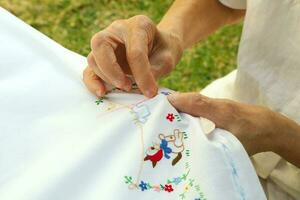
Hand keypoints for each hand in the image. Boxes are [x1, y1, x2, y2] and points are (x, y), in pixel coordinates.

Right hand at [83, 15, 182, 97]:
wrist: (160, 47)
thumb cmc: (164, 50)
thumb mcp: (168, 58)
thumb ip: (157, 70)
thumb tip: (144, 89)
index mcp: (138, 25)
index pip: (134, 50)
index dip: (142, 74)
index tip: (150, 92)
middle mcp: (116, 31)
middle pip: (101, 45)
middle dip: (112, 70)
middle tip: (126, 86)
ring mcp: (106, 44)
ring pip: (93, 58)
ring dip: (106, 77)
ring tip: (125, 87)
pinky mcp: (100, 59)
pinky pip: (90, 70)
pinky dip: (93, 82)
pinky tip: (102, 92)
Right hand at [167, 92, 290, 156]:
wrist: (270, 126)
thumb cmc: (253, 136)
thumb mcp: (233, 144)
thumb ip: (213, 143)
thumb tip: (190, 145)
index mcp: (221, 112)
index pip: (195, 102)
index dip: (177, 102)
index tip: (158, 105)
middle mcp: (216, 104)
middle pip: (190, 98)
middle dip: (172, 102)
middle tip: (153, 109)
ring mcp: (216, 103)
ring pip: (193, 99)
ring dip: (178, 103)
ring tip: (161, 111)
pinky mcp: (216, 106)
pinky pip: (197, 102)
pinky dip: (186, 105)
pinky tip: (178, 113)